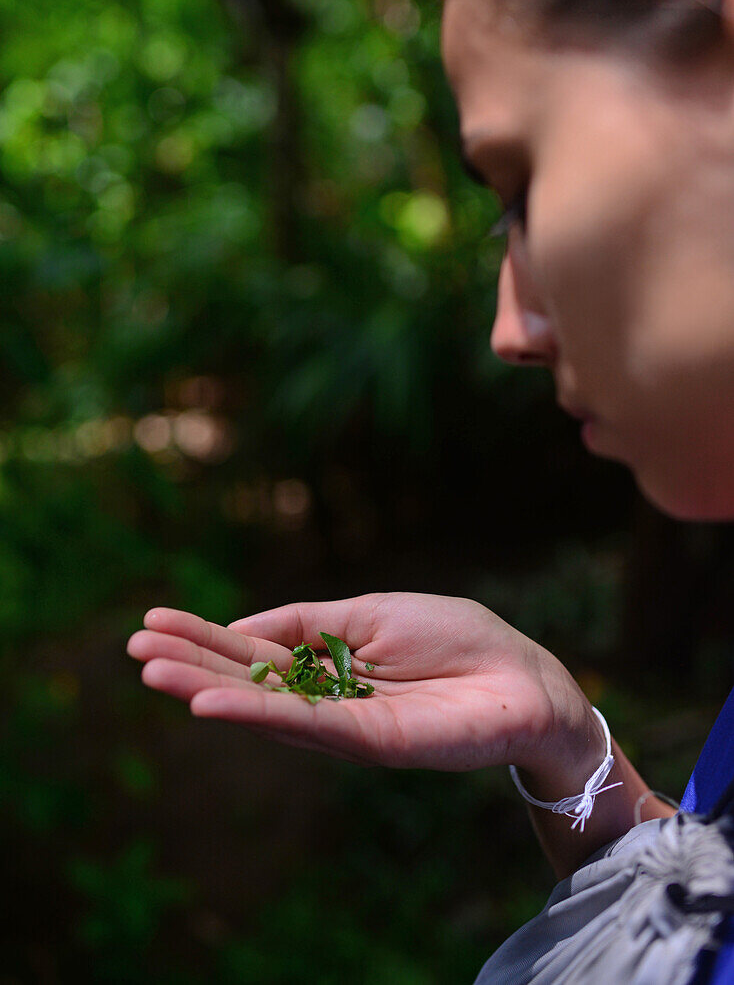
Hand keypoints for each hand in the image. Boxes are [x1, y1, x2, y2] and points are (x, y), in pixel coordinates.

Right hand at [127, 592, 596, 773]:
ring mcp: (345, 722)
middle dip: (191, 663)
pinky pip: (307, 724)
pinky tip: (212, 701)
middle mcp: (327, 697)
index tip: (152, 621)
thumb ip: (306, 625)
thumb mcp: (369, 614)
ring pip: (266, 705)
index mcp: (327, 662)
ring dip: (207, 687)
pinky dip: (257, 712)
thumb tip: (240, 629)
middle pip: (249, 679)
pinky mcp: (372, 742)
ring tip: (153, 672)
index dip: (204, 636)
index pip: (253, 650)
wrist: (525, 678)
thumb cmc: (456, 637)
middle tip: (133, 649)